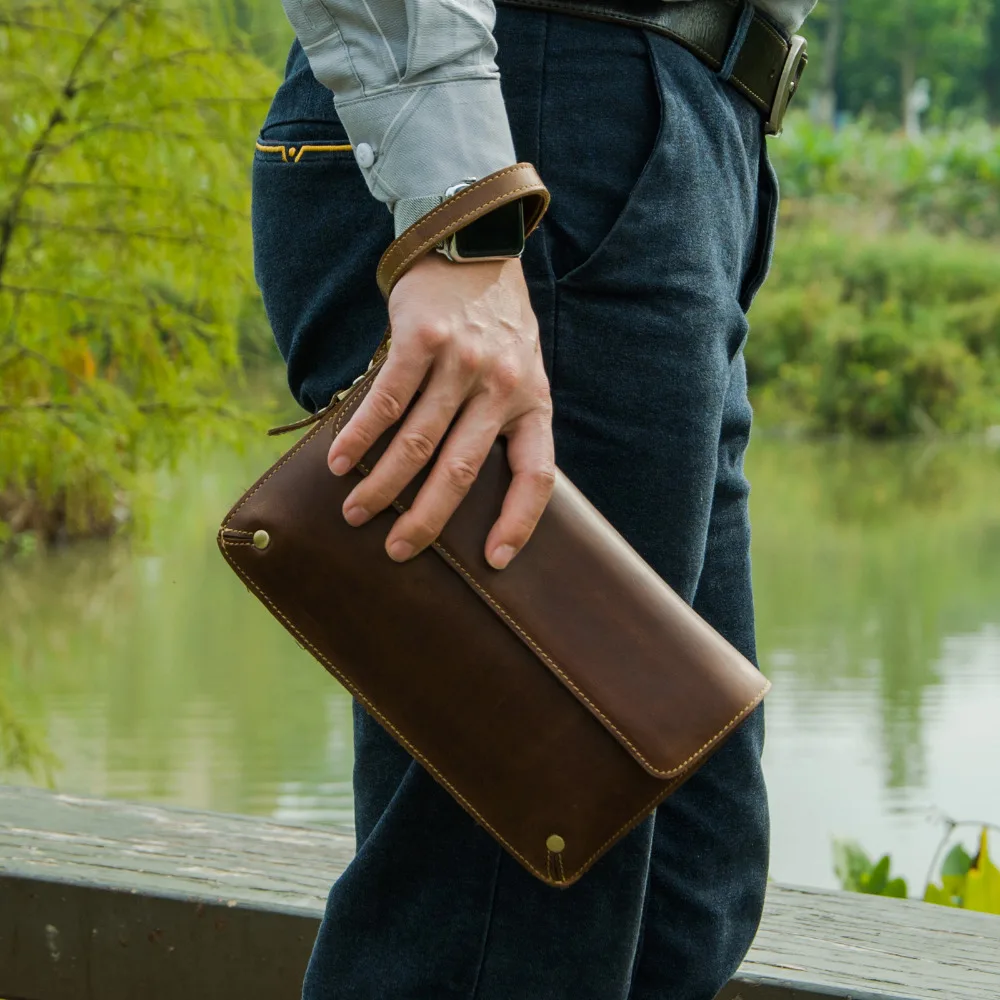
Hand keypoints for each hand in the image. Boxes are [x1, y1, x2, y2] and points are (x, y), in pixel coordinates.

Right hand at [327, 252, 554, 569]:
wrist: (474, 244)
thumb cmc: (496, 323)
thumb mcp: (521, 369)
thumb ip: (503, 418)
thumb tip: (462, 483)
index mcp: (532, 402)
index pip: (535, 476)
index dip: (518, 522)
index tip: (496, 560)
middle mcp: (502, 386)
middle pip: (461, 471)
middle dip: (426, 519)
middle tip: (399, 551)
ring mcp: (461, 362)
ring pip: (417, 441)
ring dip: (382, 483)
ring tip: (357, 513)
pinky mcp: (422, 340)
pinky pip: (387, 399)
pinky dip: (359, 434)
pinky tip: (339, 461)